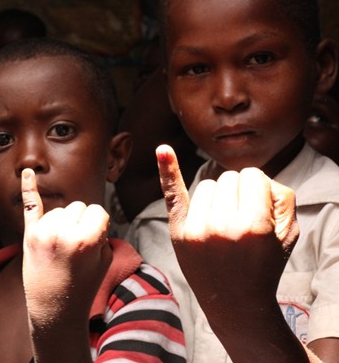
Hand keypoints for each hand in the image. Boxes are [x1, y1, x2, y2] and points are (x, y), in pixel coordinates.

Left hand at [21, 168, 111, 327]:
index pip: (98, 211)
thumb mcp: (105, 260)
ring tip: (60, 249)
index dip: (98, 226)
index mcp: (86, 239)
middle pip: (78, 207)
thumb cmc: (83, 287)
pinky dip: (28, 187)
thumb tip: (89, 214)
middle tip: (75, 250)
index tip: (93, 244)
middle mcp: (62, 232)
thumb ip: (101, 232)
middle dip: (80, 223)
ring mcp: (43, 232)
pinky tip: (27, 172)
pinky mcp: (29, 235)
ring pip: (60, 209)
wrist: (54, 311)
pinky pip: (30, 205)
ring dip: (63, 222)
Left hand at [156, 144, 305, 361]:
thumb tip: (255, 176)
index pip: (252, 176)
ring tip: (223, 225)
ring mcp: (196, 228)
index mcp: (253, 225)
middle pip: (227, 178)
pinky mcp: (178, 231)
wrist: (235, 302)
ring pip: (207, 185)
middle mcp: (221, 225)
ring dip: (217, 198)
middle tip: (241, 222)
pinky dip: (168, 170)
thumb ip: (281, 197)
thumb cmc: (265, 264)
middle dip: (238, 193)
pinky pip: (173, 193)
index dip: (258, 189)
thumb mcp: (288, 234)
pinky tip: (163, 150)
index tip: (259, 209)